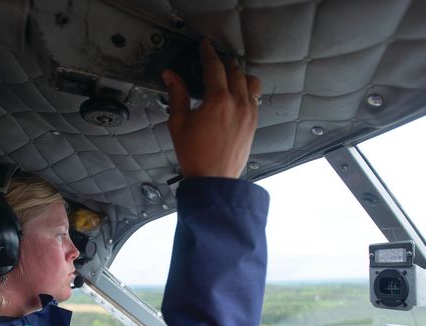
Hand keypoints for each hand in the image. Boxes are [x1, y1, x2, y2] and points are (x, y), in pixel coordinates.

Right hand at [162, 39, 260, 178]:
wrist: (213, 179)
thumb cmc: (195, 155)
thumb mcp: (178, 122)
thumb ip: (177, 94)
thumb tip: (170, 75)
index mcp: (218, 101)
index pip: (214, 66)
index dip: (208, 53)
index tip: (204, 46)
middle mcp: (238, 103)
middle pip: (234, 70)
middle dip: (222, 61)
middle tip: (213, 59)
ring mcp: (249, 113)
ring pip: (249, 81)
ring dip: (238, 73)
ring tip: (227, 74)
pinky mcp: (254, 122)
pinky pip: (255, 96)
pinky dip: (246, 89)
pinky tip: (237, 92)